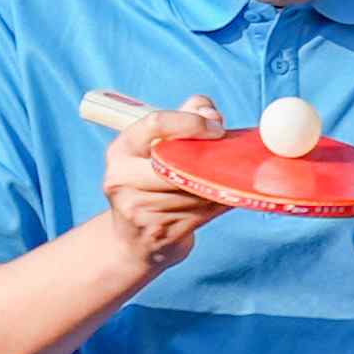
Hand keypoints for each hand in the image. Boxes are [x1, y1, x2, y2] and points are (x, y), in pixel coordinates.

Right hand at [82, 94, 242, 271]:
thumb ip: (185, 117)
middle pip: (177, 163)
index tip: (217, 128)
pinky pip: (202, 213)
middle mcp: (122, 178)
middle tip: (230, 157)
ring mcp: (138, 209)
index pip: (155, 124)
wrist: (133, 240)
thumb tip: (211, 113)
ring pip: (193, 191)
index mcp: (121, 150)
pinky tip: (226, 197)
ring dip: (219, 184)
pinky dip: (219, 203)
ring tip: (232, 177)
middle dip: (209, 161)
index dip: (192, 122)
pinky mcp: (159, 232)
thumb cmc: (151, 181)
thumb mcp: (157, 146)